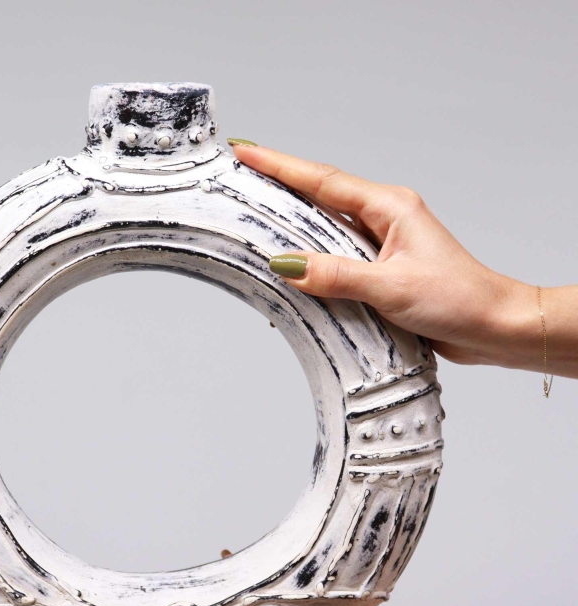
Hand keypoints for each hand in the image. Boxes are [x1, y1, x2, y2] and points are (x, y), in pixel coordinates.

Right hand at [231, 144, 577, 377]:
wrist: (494, 325)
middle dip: (279, 188)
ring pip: (326, 229)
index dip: (280, 166)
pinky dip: (311, 261)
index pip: (322, 181)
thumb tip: (286, 265)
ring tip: (254, 222)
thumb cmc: (458, 298)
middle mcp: (384, 219)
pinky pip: (336, 257)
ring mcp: (382, 244)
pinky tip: (292, 270)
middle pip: (319, 197)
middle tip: (239, 181)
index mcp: (389, 208)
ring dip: (292, 226)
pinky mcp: (381, 270)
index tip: (246, 151)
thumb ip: (336, 275)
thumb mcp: (391, 287)